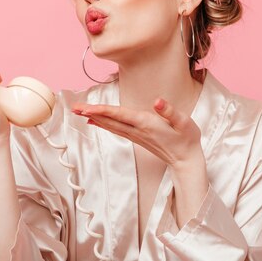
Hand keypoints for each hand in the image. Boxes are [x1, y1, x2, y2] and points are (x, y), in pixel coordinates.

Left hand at [71, 98, 203, 168]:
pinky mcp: (137, 137)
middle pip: (110, 120)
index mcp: (147, 124)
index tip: (88, 108)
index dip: (103, 111)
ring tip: (80, 112)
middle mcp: (138, 130)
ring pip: (111, 125)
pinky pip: (116, 129)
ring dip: (95, 118)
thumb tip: (158, 101)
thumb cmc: (187, 139)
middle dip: (92, 113)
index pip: (120, 115)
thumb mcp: (184, 122)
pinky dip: (104, 124)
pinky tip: (96, 121)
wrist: (186, 160)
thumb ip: (170, 112)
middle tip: (75, 108)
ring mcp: (136, 135)